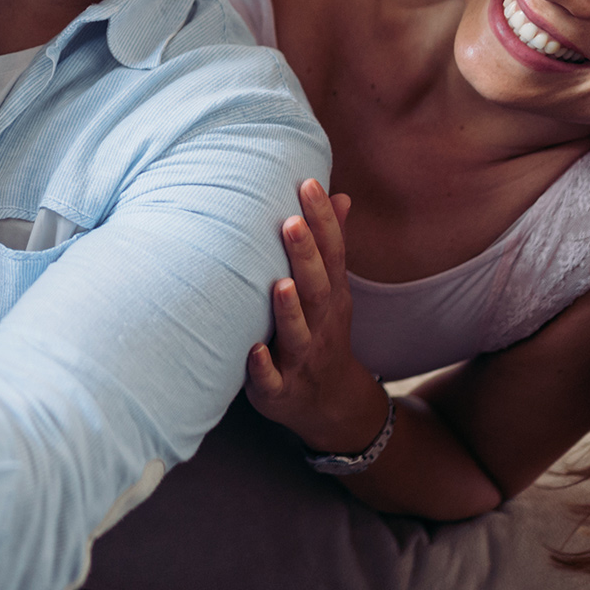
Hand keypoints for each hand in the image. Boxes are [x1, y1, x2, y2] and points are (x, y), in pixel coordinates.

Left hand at [245, 178, 377, 450]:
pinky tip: (252, 350)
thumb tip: (337, 194)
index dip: (323, 220)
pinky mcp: (280, 390)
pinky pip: (272, 381)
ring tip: (280, 284)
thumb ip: (332, 244)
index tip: (308, 184)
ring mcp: (302, 358)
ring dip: (290, 311)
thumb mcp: (334, 291)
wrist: (331, 404)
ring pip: (298, 334)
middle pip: (318, 288)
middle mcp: (321, 324)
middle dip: (306, 256)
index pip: (333, 253)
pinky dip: (263, 367)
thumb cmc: (322, 331)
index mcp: (332, 296)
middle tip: (292, 222)